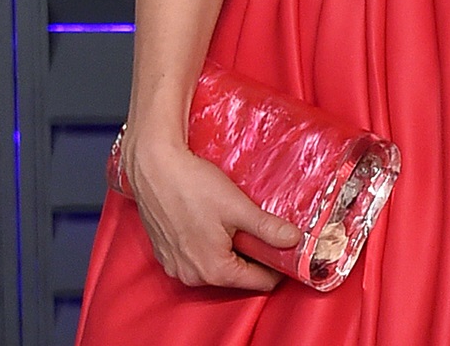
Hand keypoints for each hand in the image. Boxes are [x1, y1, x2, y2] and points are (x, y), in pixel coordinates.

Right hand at [119, 129, 302, 290]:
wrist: (153, 168)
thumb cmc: (193, 186)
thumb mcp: (238, 207)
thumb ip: (267, 228)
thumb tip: (295, 241)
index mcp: (214, 270)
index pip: (260, 282)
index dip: (278, 265)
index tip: (287, 246)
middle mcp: (192, 277)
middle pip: (237, 275)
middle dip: (253, 254)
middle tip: (262, 226)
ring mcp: (175, 267)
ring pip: (216, 266)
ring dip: (231, 249)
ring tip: (237, 220)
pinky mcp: (165, 254)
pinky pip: (197, 257)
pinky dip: (209, 245)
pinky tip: (213, 221)